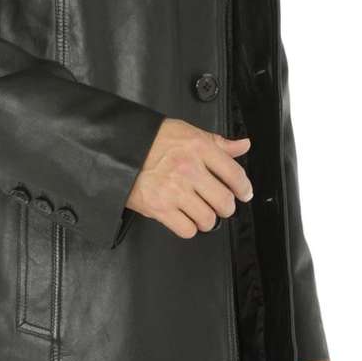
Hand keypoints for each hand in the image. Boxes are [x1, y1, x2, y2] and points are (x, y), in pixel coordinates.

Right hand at [126, 118, 253, 237]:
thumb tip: (242, 145)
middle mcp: (189, 169)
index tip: (243, 193)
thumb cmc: (150, 140)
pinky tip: (184, 217)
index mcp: (198, 147)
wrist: (118, 149)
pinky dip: (188, 227)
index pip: (234, 174)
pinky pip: (187, 229)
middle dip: (225, 207)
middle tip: (219, 204)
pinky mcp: (159, 208)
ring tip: (199, 211)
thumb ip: (217, 142)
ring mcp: (174, 190)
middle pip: (224, 201)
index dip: (244, 188)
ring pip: (208, 219)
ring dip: (206, 219)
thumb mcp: (186, 132)